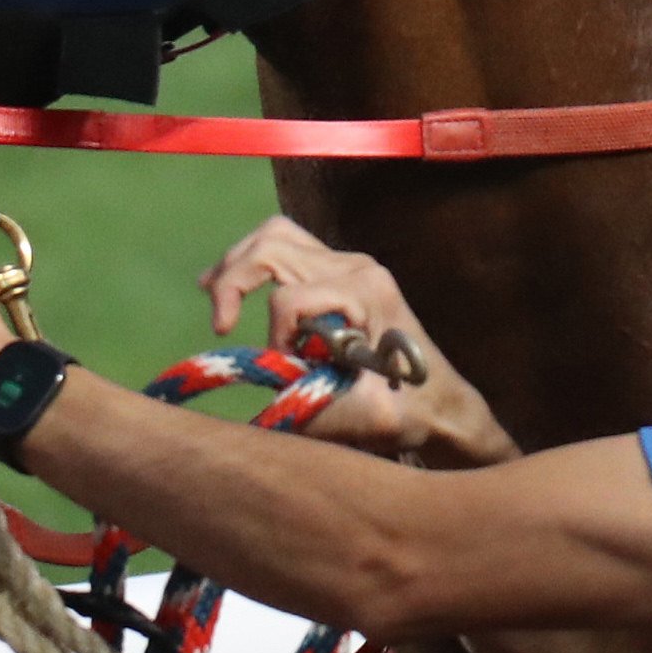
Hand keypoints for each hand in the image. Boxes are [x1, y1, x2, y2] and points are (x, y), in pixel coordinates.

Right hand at [202, 216, 514, 467]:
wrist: (441, 401)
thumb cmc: (408, 411)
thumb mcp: (361, 417)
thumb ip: (308, 407)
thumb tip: (255, 398)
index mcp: (366, 294)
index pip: (290, 299)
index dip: (274, 339)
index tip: (284, 371)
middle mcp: (357, 266)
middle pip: (272, 246)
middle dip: (233, 281)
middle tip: (220, 325)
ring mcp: (351, 263)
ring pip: (276, 235)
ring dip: (238, 263)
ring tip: (210, 292)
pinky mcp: (342, 271)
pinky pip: (288, 247)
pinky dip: (252, 261)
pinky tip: (226, 284)